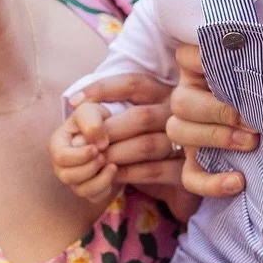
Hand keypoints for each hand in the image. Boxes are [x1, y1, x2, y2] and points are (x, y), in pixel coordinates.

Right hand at [51, 101, 122, 206]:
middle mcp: (62, 165)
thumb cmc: (98, 118)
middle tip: (104, 156)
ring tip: (112, 165)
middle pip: (67, 177)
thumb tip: (99, 144)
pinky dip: (105, 188)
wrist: (113, 131)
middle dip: (89, 168)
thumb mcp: (92, 110)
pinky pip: (94, 197)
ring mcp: (75, 179)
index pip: (60, 157)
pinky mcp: (89, 189)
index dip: (79, 156)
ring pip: (80, 190)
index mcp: (58, 144)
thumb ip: (91, 120)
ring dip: (99, 180)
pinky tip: (114, 172)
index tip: (97, 148)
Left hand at [62, 71, 197, 220]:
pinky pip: (155, 170)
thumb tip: (76, 106)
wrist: (176, 179)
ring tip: (97, 160)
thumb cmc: (146, 142)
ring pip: (147, 145)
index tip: (74, 102)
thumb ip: (111, 109)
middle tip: (84, 144)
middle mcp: (178, 114)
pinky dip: (129, 173)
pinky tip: (114, 174)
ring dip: (116, 153)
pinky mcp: (187, 169)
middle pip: (141, 116)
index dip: (102, 89)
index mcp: (163, 93)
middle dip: (107, 131)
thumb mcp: (130, 120)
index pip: (133, 83)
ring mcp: (188, 141)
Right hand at [167, 42, 258, 199]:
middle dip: (218, 111)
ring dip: (216, 138)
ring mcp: (189, 132)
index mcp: (202, 70)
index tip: (235, 58)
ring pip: (179, 133)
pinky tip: (239, 180)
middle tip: (252, 119)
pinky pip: (190, 177)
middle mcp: (189, 98)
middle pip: (180, 102)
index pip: (185, 56)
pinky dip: (213, 182)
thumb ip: (259, 58)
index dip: (204, 58)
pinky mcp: (195, 164)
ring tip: (251, 143)